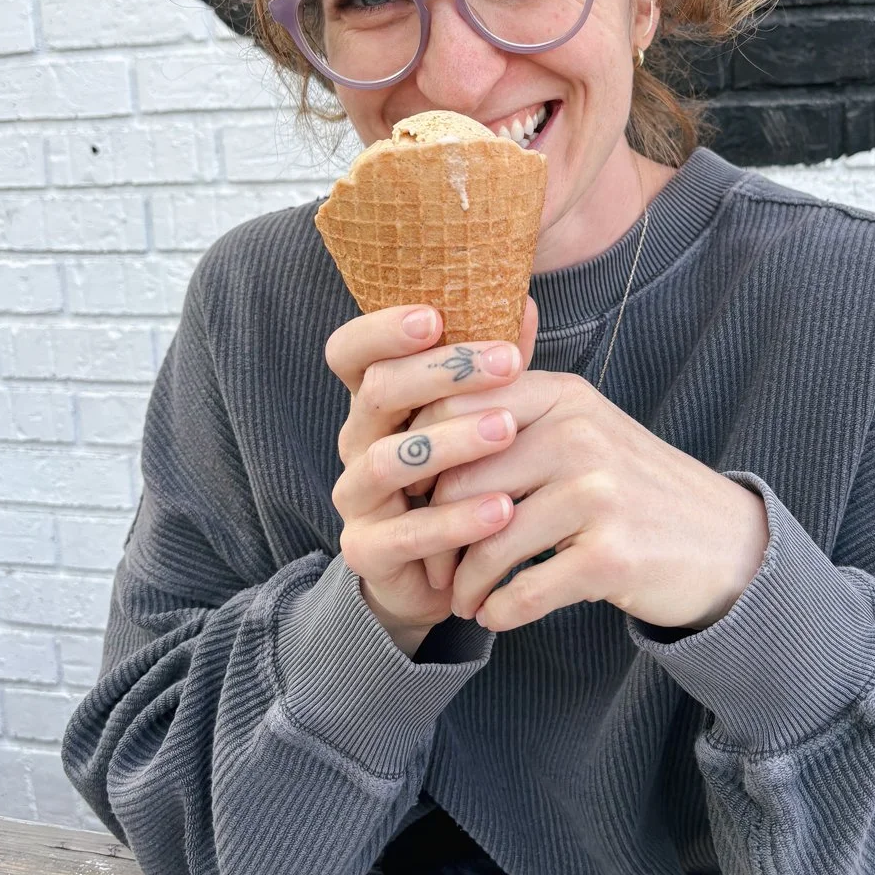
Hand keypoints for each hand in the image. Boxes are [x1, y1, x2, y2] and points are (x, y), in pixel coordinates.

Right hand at [324, 299, 537, 654]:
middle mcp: (355, 441)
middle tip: (507, 363)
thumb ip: (493, 367)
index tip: (434, 315)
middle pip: (377, 392)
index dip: (381, 329)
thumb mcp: (477, 417)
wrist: (446, 573)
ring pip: (390, 459)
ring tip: (509, 430)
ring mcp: (355, 497)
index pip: (350, 351)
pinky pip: (407, 533)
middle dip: (444, 373)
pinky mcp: (366, 550)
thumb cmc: (465, 477)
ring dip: (452, 441)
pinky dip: (457, 519)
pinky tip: (503, 508)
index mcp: (375, 401)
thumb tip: (523, 301)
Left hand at [405, 372, 770, 633]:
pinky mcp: (611, 555)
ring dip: (465, 583)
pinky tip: (497, 615)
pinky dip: (500, 612)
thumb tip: (414, 431)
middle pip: (462, 482)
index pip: (456, 409)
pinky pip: (524, 591)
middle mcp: (579, 434)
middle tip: (433, 566)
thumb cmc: (633, 486)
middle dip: (436, 533)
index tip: (414, 497)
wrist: (723, 541)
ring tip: (462, 598)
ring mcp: (598, 494)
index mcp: (562, 395)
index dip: (421, 458)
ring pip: (489, 543)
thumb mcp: (582, 427)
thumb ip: (512, 417)